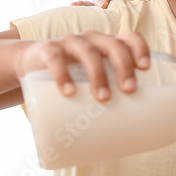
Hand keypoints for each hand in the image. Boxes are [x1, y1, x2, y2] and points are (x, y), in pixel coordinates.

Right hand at [13, 31, 149, 101]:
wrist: (30, 64)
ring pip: (88, 52)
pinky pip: (55, 58)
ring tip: (103, 98)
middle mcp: (92, 40)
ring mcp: (70, 43)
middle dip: (124, 66)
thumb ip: (107, 98)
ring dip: (98, 74)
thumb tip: (130, 136)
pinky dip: (63, 74)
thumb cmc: (72, 76)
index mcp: (107, 45)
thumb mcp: (91, 81)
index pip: (129, 38)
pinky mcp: (47, 50)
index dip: (140, 48)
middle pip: (113, 45)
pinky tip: (68, 91)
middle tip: (129, 90)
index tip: (145, 68)